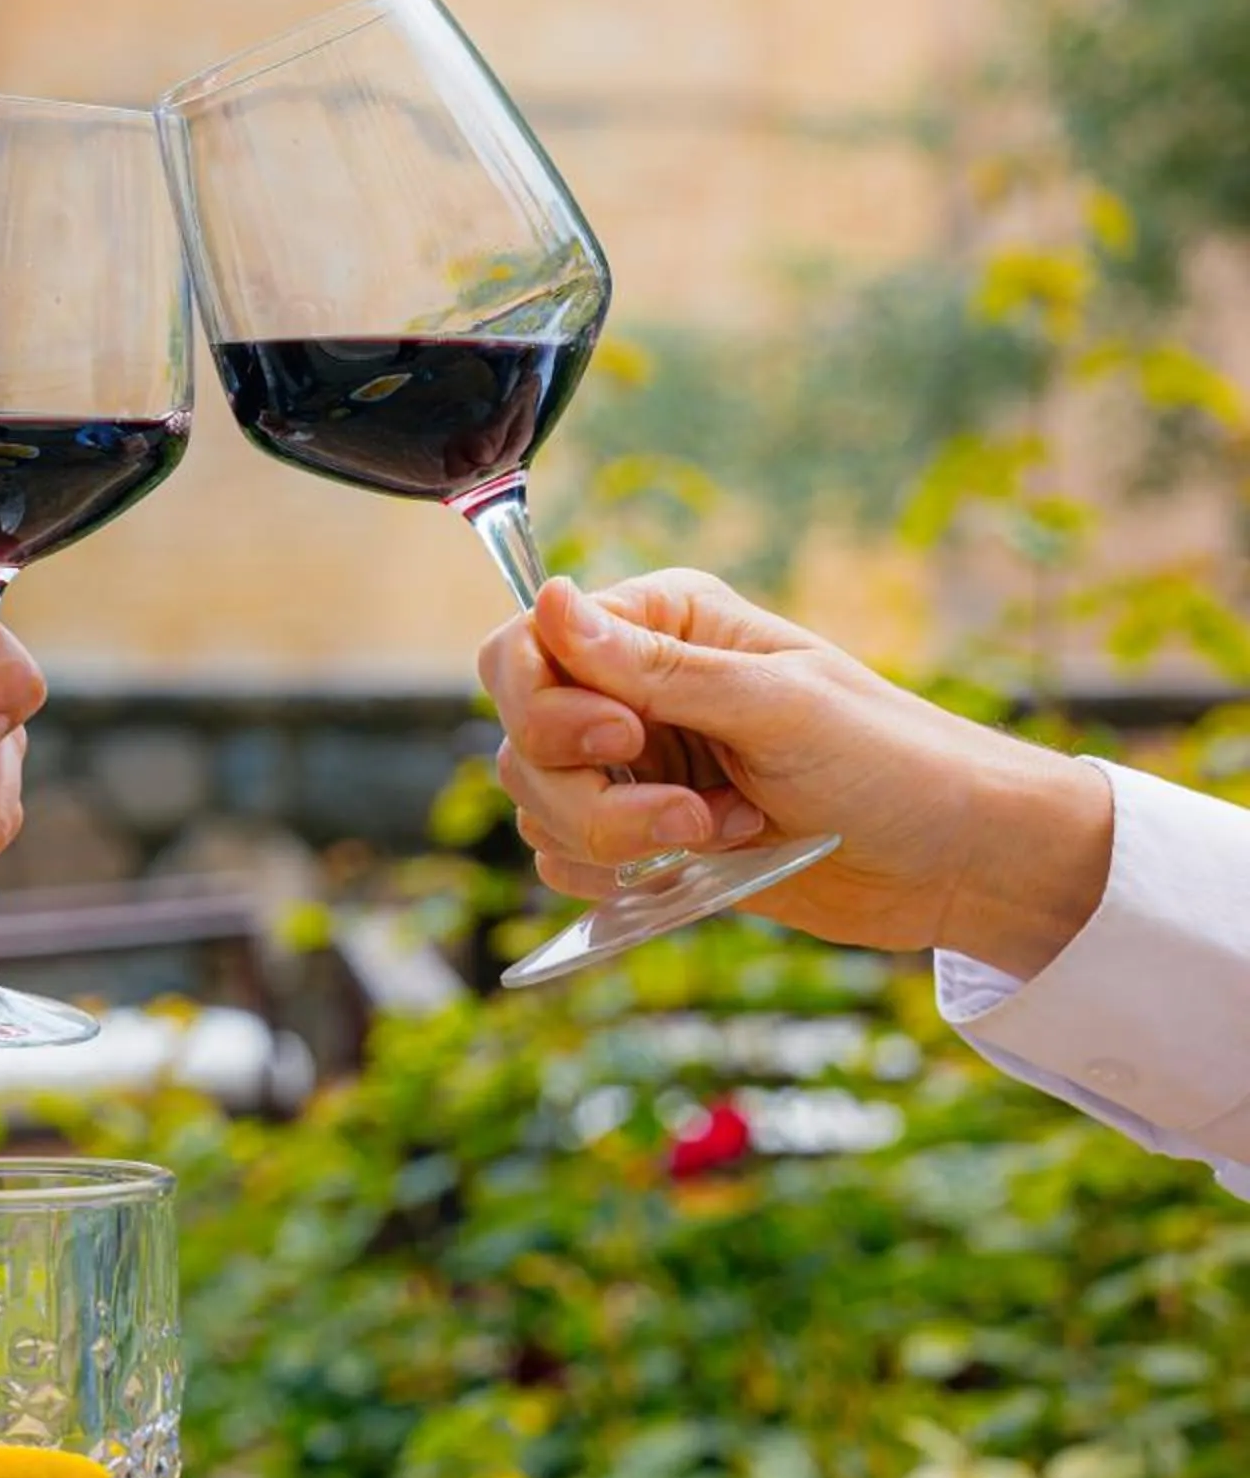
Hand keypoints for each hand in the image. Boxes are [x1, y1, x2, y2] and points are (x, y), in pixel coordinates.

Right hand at [477, 568, 1111, 971]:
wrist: (956, 861)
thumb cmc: (891, 760)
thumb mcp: (778, 705)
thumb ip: (656, 667)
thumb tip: (550, 601)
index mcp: (662, 621)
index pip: (526, 648)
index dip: (547, 703)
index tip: (624, 738)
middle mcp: (634, 685)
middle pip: (521, 737)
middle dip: (591, 793)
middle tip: (692, 817)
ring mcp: (637, 763)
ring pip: (539, 804)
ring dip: (614, 840)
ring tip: (719, 835)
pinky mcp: (646, 835)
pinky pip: (567, 858)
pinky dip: (613, 876)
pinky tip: (698, 867)